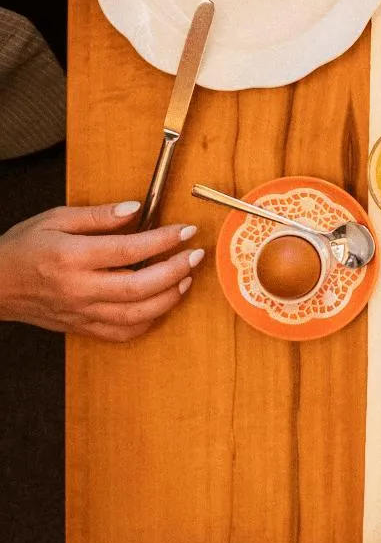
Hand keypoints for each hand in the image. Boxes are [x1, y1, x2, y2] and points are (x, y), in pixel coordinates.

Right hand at [0, 201, 203, 340]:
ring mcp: (81, 312)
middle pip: (138, 287)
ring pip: (135, 315)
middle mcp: (78, 289)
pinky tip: (161, 304)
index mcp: (71, 257)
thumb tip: (136, 209)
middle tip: (196, 255)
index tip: (187, 230)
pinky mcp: (81, 327)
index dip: (164, 240)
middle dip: (175, 271)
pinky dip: (147, 322)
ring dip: (168, 298)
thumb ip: (98, 215)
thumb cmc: (23, 248)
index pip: (129, 250)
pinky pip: (121, 333)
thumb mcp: (55, 219)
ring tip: (185, 278)